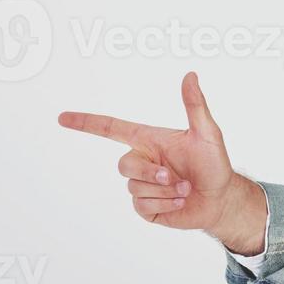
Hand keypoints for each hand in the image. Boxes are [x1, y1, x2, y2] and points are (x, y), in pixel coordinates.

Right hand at [58, 71, 239, 231]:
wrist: (221, 199)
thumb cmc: (215, 163)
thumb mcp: (207, 133)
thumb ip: (195, 105)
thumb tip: (190, 75)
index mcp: (149, 140)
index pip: (111, 129)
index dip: (86, 123)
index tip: (63, 117)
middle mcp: (142, 161)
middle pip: (124, 165)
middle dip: (150, 173)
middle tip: (175, 177)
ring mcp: (142, 186)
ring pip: (135, 188)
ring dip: (165, 191)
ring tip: (185, 189)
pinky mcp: (146, 208)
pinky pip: (142, 206)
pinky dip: (165, 204)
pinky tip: (180, 201)